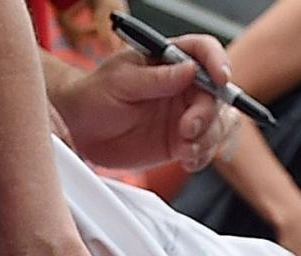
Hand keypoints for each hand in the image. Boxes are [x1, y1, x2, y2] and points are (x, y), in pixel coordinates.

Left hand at [52, 38, 238, 173]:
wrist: (81, 131)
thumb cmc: (94, 96)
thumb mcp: (121, 82)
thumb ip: (156, 78)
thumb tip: (189, 70)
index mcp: (167, 60)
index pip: (202, 51)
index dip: (217, 62)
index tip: (220, 80)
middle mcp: (181, 86)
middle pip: (215, 94)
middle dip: (208, 114)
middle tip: (187, 129)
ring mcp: (182, 114)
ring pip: (216, 124)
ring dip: (208, 139)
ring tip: (185, 148)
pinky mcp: (179, 142)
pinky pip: (204, 149)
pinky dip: (201, 156)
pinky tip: (186, 159)